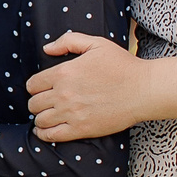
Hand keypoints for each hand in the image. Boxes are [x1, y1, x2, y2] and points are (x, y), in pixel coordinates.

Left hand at [27, 31, 149, 140]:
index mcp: (64, 72)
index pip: (33, 84)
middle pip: (34, 103)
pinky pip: (51, 135)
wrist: (143, 90)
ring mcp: (71, 113)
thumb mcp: (96, 44)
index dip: (35, 86)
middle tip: (46, 102)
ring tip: (48, 116)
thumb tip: (47, 48)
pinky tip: (46, 130)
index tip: (42, 88)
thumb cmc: (122, 65)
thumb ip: (68, 41)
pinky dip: (44, 133)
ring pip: (40, 120)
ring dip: (41, 118)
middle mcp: (63, 94)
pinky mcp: (81, 129)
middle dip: (37, 102)